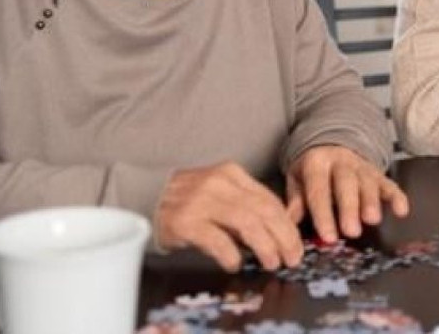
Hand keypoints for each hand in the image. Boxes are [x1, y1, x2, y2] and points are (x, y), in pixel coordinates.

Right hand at [154, 162, 302, 271]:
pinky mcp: (185, 221)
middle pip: (264, 211)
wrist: (143, 197)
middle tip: (292, 258)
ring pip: (247, 224)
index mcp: (231, 173)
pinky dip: (231, 255)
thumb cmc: (186, 200)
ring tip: (271, 263)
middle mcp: (218, 183)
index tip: (295, 244)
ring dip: (265, 247)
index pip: (269, 199)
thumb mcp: (219, 193)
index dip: (287, 225)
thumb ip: (244, 205)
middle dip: (284, 238)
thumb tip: (277, 233)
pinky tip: (235, 265)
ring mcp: (201, 201)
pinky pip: (217, 240)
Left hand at [285, 145, 409, 242]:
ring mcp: (361, 166)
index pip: (319, 189)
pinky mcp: (377, 172)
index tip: (328, 236)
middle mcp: (341, 162)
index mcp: (317, 162)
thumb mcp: (297, 177)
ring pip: (368, 183)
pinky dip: (396, 196)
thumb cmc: (313, 168)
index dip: (323, 214)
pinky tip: (401, 210)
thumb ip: (296, 199)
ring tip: (373, 220)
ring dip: (371, 202)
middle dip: (350, 208)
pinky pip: (388, 182)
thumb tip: (289, 222)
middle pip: (346, 184)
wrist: (331, 141)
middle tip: (351, 231)